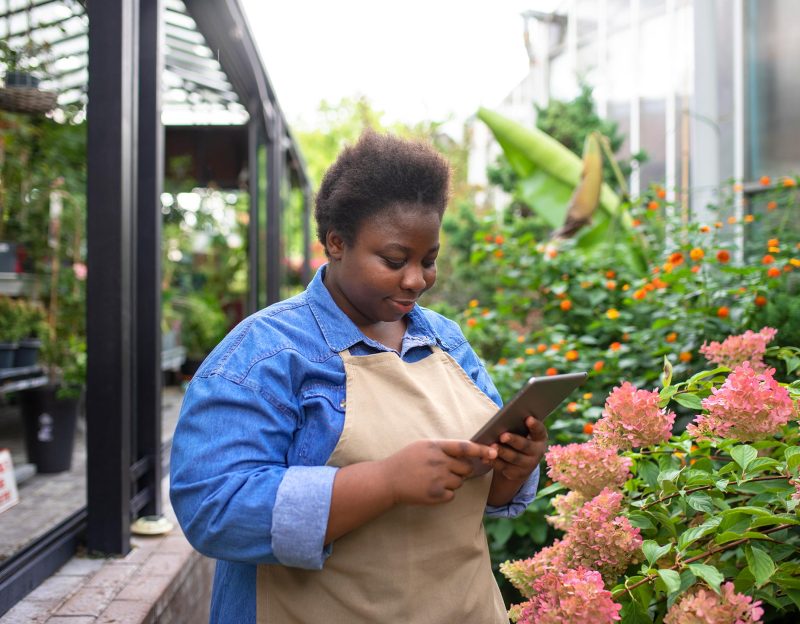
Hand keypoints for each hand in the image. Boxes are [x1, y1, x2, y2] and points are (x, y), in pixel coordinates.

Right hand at [380, 440, 497, 504]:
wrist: (388, 480)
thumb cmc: (406, 461)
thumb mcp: (422, 446)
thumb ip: (443, 448)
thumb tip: (467, 452)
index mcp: (435, 446)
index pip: (464, 447)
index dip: (480, 450)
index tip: (493, 452)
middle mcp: (439, 462)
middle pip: (466, 468)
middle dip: (461, 470)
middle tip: (445, 470)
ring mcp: (438, 479)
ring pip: (459, 482)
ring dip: (451, 482)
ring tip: (433, 479)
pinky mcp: (436, 495)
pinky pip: (452, 495)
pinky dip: (445, 494)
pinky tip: (430, 489)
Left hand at [491, 416, 547, 482]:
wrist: (518, 464)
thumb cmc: (517, 439)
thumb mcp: (520, 433)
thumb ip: (516, 426)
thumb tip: (502, 419)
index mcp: (539, 438)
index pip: (539, 430)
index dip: (535, 425)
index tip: (528, 418)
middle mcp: (537, 452)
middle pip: (526, 446)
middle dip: (514, 440)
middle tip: (503, 436)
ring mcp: (528, 465)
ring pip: (514, 458)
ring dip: (502, 452)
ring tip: (492, 446)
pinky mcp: (517, 474)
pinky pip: (504, 468)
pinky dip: (494, 462)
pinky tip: (486, 458)